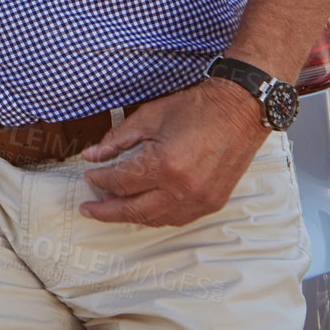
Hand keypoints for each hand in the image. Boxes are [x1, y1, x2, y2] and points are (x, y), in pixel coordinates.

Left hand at [79, 78, 269, 225]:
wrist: (240, 110)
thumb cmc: (199, 109)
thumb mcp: (149, 117)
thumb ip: (117, 140)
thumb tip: (92, 156)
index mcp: (165, 165)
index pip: (121, 182)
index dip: (100, 180)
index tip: (90, 175)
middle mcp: (183, 189)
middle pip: (134, 210)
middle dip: (106, 211)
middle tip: (88, 208)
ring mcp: (201, 199)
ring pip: (156, 220)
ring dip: (131, 215)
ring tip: (113, 206)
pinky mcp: (213, 202)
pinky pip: (178, 219)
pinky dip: (156, 216)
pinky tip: (143, 207)